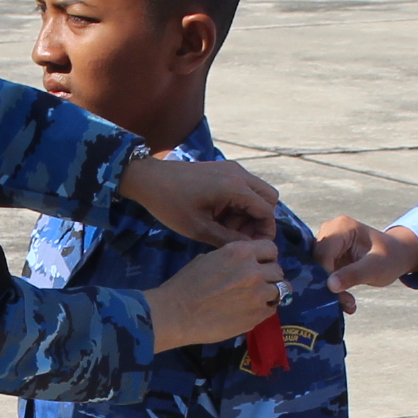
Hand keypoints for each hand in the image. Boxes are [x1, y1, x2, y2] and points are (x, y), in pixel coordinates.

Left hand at [117, 152, 277, 242]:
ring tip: (226, 228)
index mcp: (235, 187)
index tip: (256, 248)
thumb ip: (228, 239)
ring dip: (249, 212)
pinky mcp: (224, 170)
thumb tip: (249, 248)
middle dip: (260, 220)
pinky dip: (240, 203)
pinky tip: (220, 216)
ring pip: (257, 193)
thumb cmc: (170, 204)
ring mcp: (232, 169)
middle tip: (239, 236)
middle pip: (269, 199)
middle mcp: (239, 174)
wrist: (148, 178)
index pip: (267, 211)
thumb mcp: (199, 228)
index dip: (265, 232)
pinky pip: (244, 188)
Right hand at [144, 238, 281, 349]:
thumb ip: (233, 259)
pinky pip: (272, 310)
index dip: (266, 257)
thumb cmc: (185, 284)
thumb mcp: (208, 258)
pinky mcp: (257, 316)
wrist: (176, 313)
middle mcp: (254, 271)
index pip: (271, 248)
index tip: (260, 264)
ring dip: (271, 294)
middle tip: (256, 284)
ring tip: (256, 299)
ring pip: (281, 291)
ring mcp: (258, 295)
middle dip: (269, 276)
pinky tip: (251, 310)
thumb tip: (245, 264)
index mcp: (241, 252)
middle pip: (278, 270)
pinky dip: (265, 309)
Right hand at [314, 216, 417, 301]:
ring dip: (330, 291)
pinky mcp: (328, 258)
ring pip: (317, 271)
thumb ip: (353, 275)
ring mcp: (327, 245)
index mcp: (341, 227)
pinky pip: (322, 276)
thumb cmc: (391, 257)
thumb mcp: (376, 267)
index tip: (338, 294)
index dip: (325, 274)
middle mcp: (330, 232)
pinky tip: (346, 301)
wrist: (398, 256)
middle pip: (316, 262)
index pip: (322, 253)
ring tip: (349, 304)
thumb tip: (330, 286)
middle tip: (345, 303)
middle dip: (328, 285)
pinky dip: (333, 290)